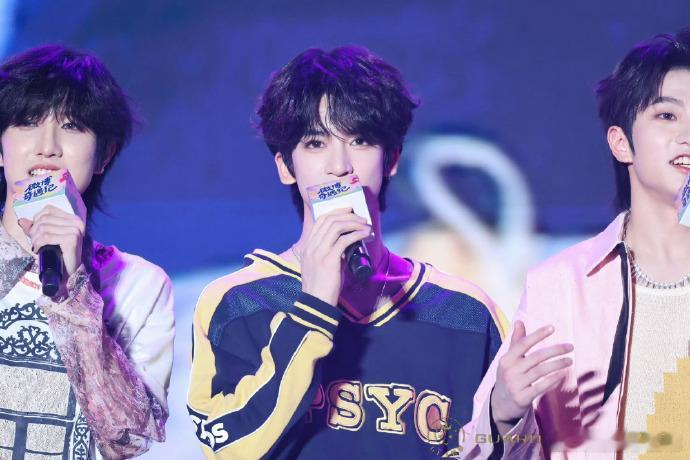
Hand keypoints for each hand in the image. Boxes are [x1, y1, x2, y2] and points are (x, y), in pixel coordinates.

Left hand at [18, 205, 85, 276]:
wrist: (69, 272)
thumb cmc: (59, 255)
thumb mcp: (47, 238)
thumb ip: (36, 228)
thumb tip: (22, 221)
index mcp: (73, 219)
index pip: (49, 209)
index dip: (37, 219)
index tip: (35, 232)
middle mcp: (76, 223)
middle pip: (45, 219)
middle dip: (34, 231)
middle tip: (34, 242)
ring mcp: (75, 231)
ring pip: (44, 228)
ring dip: (35, 239)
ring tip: (36, 247)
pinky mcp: (71, 239)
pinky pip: (46, 237)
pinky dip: (38, 243)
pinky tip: (37, 250)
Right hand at [298, 208, 370, 305]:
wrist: (316, 302)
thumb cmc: (322, 286)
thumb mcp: (320, 265)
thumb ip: (329, 253)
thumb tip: (346, 245)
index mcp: (308, 246)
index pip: (320, 221)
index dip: (336, 212)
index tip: (348, 211)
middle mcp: (311, 246)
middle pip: (329, 220)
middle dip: (347, 215)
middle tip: (360, 218)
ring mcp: (319, 252)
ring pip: (337, 227)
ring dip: (354, 223)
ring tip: (365, 225)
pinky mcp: (329, 259)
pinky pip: (344, 240)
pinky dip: (357, 234)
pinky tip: (365, 234)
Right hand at [490, 320, 572, 434]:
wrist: (500, 404)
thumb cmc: (508, 377)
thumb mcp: (509, 360)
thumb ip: (516, 341)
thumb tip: (519, 321)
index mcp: (506, 359)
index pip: (523, 343)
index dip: (538, 335)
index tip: (552, 328)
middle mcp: (510, 371)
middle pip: (536, 357)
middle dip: (555, 350)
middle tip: (570, 347)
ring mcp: (515, 385)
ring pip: (540, 371)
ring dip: (557, 365)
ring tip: (570, 360)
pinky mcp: (522, 398)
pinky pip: (541, 387)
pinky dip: (552, 380)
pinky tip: (562, 375)